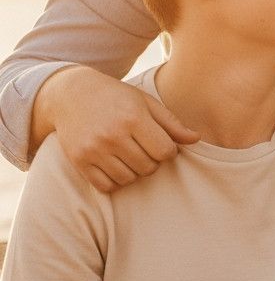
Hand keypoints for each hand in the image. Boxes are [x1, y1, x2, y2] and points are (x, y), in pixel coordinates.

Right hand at [41, 66, 198, 191]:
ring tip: (131, 155)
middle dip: (153, 161)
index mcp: (133, 118)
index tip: (162, 142)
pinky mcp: (79, 161)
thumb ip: (172, 123)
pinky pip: (106, 186)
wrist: (72, 94)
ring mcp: (93, 150)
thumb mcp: (146, 103)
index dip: (169, 150)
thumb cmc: (117, 97)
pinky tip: (117, 165)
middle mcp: (112, 135)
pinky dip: (116, 181)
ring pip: (129, 179)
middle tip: (145, 148)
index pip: (165, 151)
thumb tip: (197, 139)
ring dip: (135, 171)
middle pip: (148, 167)